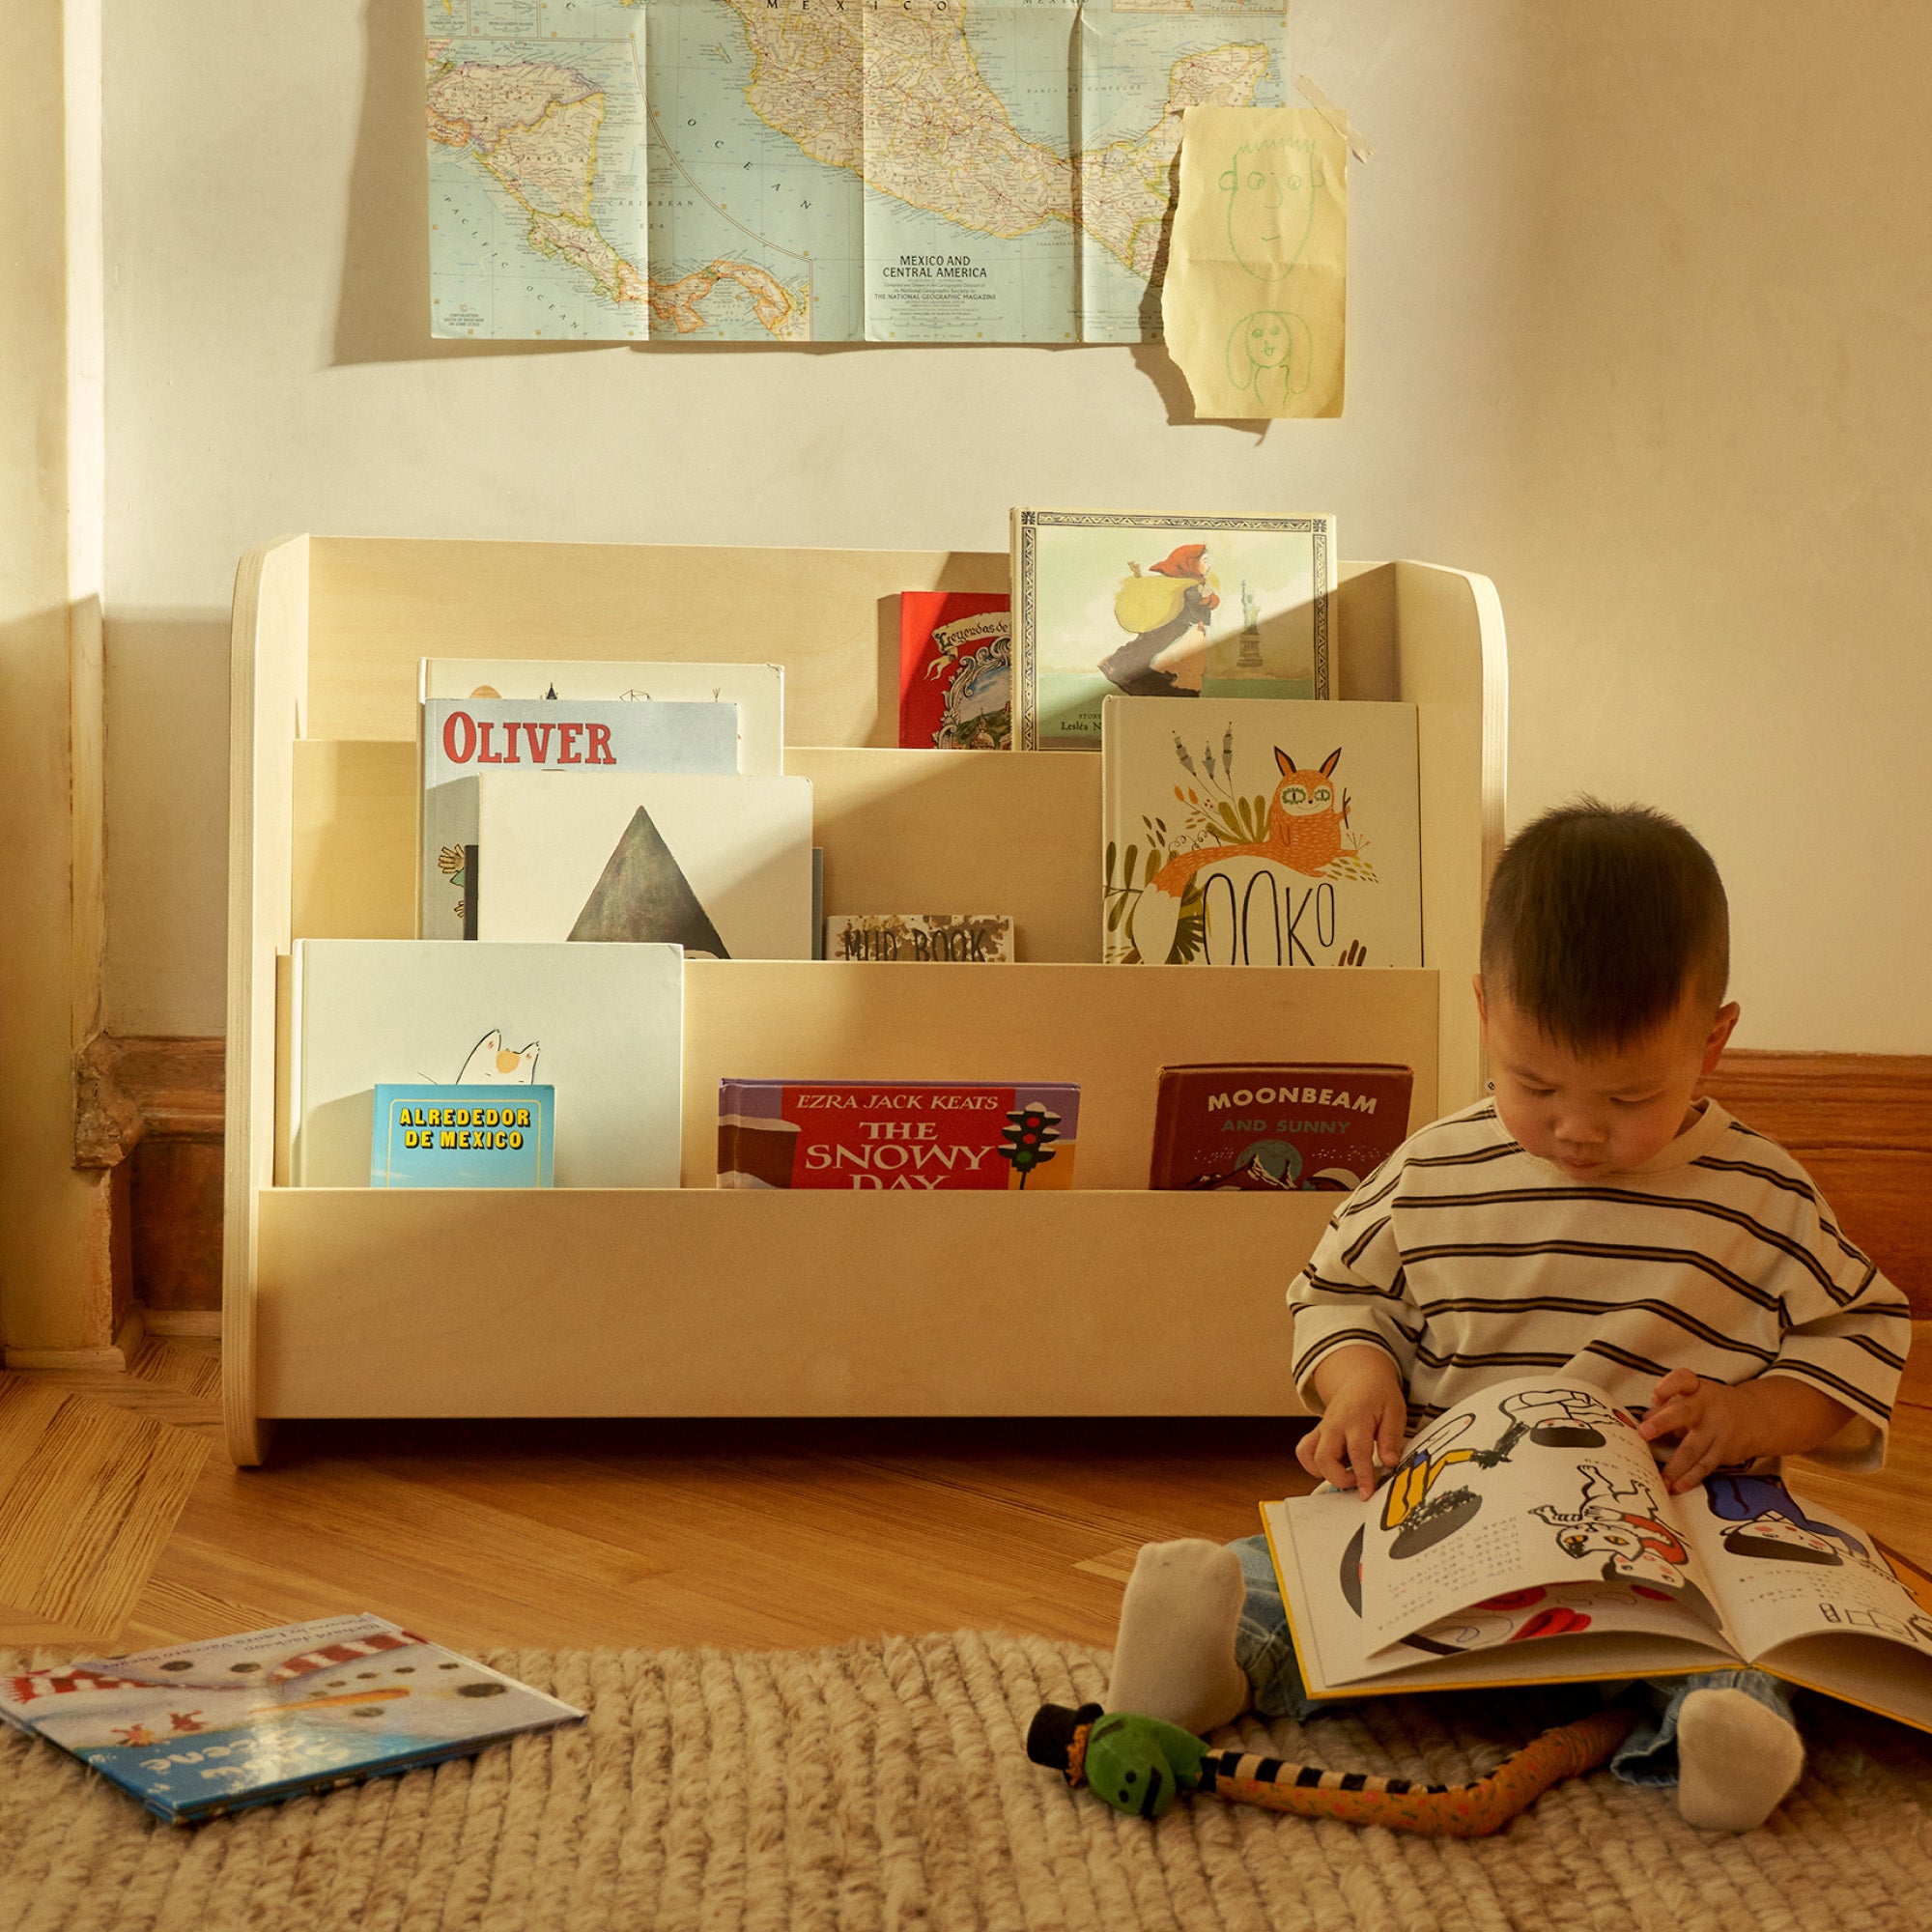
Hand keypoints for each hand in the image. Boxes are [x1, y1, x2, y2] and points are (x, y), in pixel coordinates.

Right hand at [1296, 1351, 1406, 1499]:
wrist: (1360, 1378)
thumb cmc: (1379, 1395)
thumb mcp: (1395, 1411)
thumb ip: (1391, 1438)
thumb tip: (1390, 1463)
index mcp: (1356, 1418)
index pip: (1357, 1452)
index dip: (1362, 1476)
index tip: (1367, 1494)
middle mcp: (1334, 1425)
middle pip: (1324, 1458)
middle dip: (1339, 1478)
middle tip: (1360, 1482)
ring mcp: (1322, 1429)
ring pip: (1309, 1456)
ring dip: (1324, 1472)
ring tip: (1347, 1474)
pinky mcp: (1317, 1433)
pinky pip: (1305, 1451)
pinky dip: (1314, 1465)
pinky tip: (1335, 1466)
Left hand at [1638, 1369, 1855, 1493]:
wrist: (1757, 1417)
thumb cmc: (1710, 1405)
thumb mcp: (1692, 1397)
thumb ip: (1667, 1406)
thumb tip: (1645, 1421)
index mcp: (1697, 1389)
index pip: (1682, 1379)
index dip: (1668, 1387)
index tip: (1655, 1396)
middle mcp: (1708, 1407)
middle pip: (1685, 1412)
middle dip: (1663, 1422)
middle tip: (1643, 1432)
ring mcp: (1718, 1430)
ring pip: (1693, 1449)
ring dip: (1675, 1466)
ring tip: (1658, 1479)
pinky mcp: (1726, 1451)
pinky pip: (1705, 1466)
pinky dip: (1690, 1478)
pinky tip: (1676, 1487)